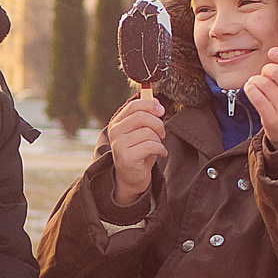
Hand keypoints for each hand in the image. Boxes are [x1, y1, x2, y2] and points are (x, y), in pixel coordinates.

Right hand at [104, 91, 168, 207]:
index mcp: (117, 123)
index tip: (161, 111)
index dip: (150, 105)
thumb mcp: (142, 131)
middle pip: (141, 117)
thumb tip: (155, 100)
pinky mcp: (126, 157)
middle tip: (162, 133)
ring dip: (159, 139)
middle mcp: (115, 132)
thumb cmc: (139, 152)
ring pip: (147, 132)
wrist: (131, 177)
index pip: (133, 106)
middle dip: (157, 123)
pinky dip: (160, 149)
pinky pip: (150, 146)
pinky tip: (161, 153)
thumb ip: (146, 116)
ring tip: (159, 145)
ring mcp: (119, 145)